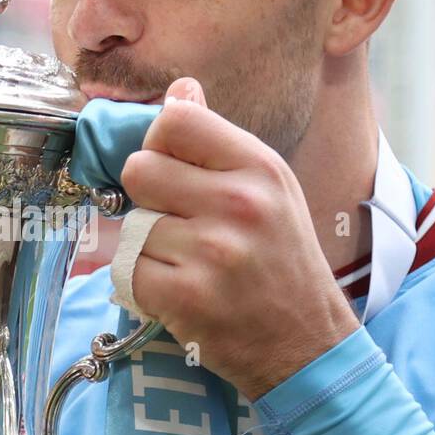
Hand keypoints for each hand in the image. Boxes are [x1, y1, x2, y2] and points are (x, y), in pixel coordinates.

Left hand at [119, 77, 359, 399]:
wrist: (307, 345)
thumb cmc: (282, 261)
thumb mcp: (270, 189)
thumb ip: (218, 142)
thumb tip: (179, 90)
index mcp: (259, 166)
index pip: (175, 120)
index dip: (160, 143)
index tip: (173, 169)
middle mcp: (238, 202)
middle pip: (138, 168)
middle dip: (147, 197)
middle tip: (178, 223)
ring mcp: (211, 251)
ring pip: (132, 225)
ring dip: (148, 247)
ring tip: (187, 264)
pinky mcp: (185, 296)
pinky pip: (128, 271)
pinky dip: (144, 285)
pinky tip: (180, 292)